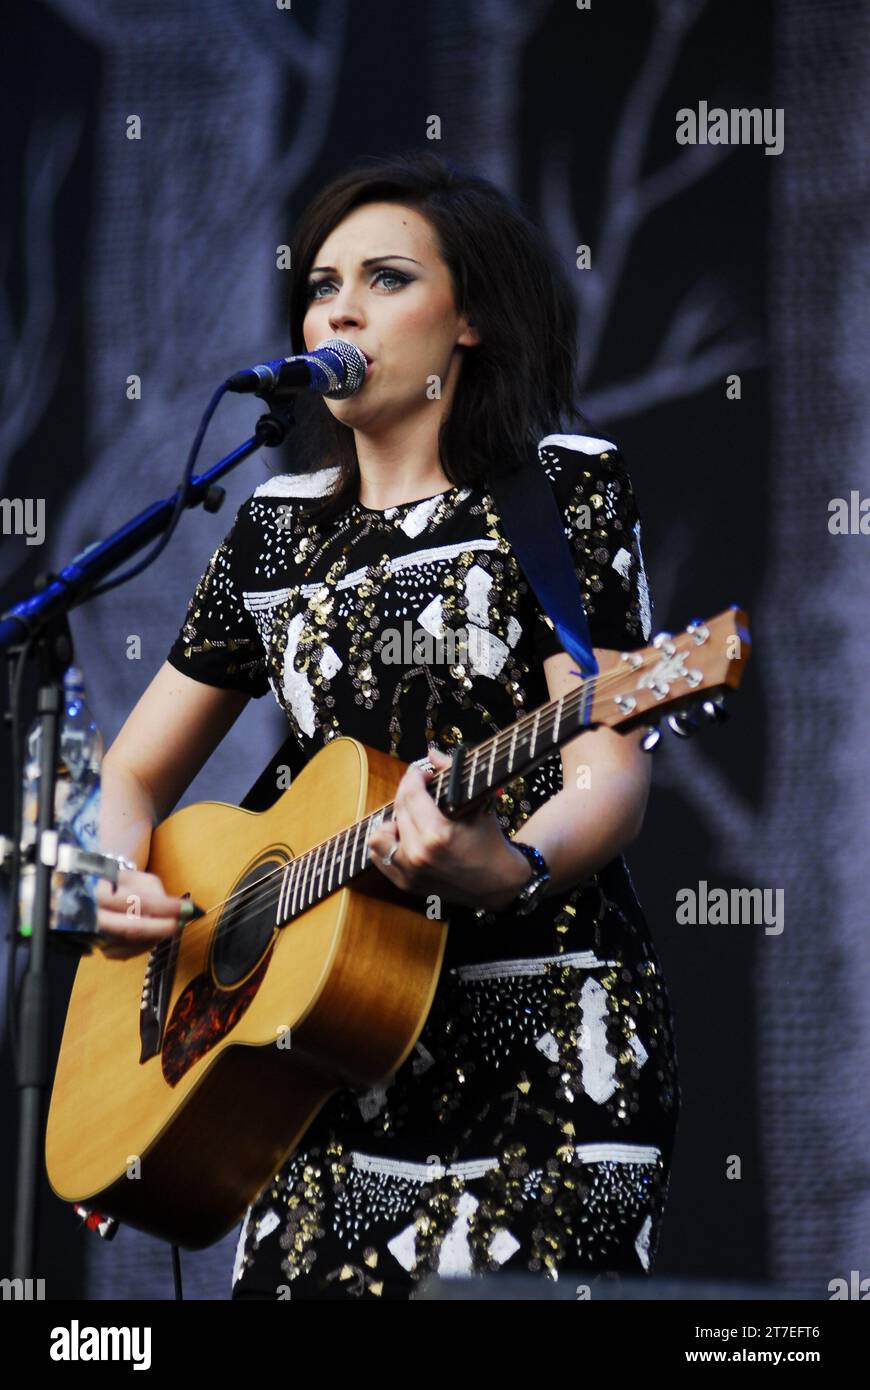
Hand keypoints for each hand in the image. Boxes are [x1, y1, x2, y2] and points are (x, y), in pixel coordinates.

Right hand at [94, 868, 193, 960]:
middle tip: (180, 924)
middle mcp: (90, 916)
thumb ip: (153, 891)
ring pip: (131, 943)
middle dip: (161, 928)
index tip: (186, 908)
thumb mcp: (133, 876)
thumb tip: (173, 909)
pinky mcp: (96, 947)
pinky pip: (125, 953)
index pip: (136, 902)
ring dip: (154, 936)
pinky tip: (150, 934)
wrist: (86, 891)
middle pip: (131, 929)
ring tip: (167, 924)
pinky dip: (142, 944)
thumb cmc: (116, 881)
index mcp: (97, 891)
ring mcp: (91, 935)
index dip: (163, 907)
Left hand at [367, 746, 532, 912]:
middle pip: (398, 809)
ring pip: (380, 834)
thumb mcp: (476, 804)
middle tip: (420, 789)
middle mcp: (419, 855)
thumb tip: (431, 753)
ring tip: (411, 817)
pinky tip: (404, 835)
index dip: (414, 776)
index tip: (424, 773)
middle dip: (408, 792)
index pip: (411, 794)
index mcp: (437, 835)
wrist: (496, 882)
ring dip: (394, 820)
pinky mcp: (405, 883)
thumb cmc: (489, 840)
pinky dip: (388, 842)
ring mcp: (410, 872)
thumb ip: (453, 773)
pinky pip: (379, 856)